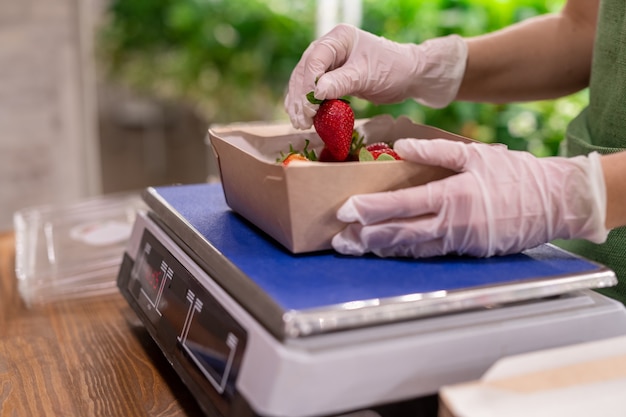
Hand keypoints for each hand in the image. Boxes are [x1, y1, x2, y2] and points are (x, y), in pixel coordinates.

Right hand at [284, 24, 467, 128]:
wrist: (407, 76)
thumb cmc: (391, 69)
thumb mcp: (367, 76)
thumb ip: (342, 82)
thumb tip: (316, 93)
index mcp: (338, 38)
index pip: (314, 61)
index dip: (308, 85)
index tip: (310, 108)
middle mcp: (329, 48)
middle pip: (304, 72)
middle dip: (301, 98)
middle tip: (302, 121)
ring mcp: (328, 63)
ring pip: (304, 83)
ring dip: (300, 104)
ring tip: (300, 124)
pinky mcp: (330, 78)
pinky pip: (312, 91)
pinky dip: (308, 105)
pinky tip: (305, 119)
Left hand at [332, 139, 607, 257]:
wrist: (555, 203)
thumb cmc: (515, 175)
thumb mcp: (475, 154)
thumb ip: (435, 152)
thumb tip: (401, 147)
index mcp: (451, 196)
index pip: (401, 205)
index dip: (370, 210)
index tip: (345, 211)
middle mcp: (451, 224)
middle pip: (399, 234)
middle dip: (366, 237)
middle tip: (339, 240)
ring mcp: (458, 242)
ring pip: (411, 249)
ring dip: (381, 248)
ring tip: (356, 247)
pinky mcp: (466, 251)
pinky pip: (429, 254)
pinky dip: (405, 253)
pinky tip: (388, 251)